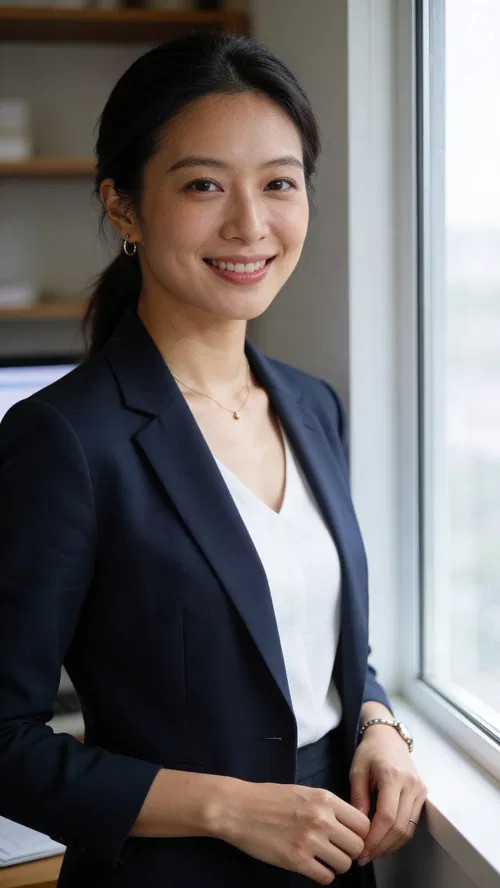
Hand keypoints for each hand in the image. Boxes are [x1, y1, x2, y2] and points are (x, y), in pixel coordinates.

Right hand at [212, 778, 370, 884]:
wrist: (238, 808)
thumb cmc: (268, 798)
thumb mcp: (303, 792)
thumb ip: (327, 806)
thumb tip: (349, 824)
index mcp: (325, 799)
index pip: (363, 823)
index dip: (359, 834)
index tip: (350, 837)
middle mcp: (322, 819)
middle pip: (357, 846)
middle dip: (350, 851)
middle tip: (337, 850)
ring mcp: (310, 840)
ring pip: (345, 864)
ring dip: (336, 865)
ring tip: (323, 859)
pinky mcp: (297, 860)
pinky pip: (326, 877)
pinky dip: (322, 875)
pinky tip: (312, 866)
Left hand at [349, 725, 427, 864]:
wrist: (389, 738)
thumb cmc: (370, 752)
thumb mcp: (357, 771)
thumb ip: (358, 798)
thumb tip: (358, 827)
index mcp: (392, 775)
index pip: (387, 816)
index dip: (374, 838)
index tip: (360, 849)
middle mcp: (411, 784)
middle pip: (399, 826)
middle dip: (381, 846)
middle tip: (364, 856)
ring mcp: (420, 790)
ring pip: (408, 829)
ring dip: (390, 845)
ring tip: (372, 853)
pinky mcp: (422, 795)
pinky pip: (412, 823)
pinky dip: (398, 837)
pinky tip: (384, 842)